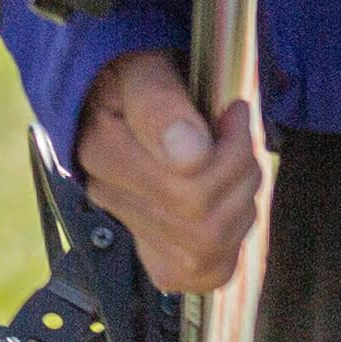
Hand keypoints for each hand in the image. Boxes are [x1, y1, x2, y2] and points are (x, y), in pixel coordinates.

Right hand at [76, 49, 266, 297]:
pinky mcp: (156, 254)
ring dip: (239, 204)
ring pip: (209, 253)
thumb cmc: (138, 72)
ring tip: (232, 162)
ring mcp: (132, 229)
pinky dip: (231, 242)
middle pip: (202, 226)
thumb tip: (189, 154)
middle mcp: (108, 197)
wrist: (128, 86)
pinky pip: (204, 275)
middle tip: (236, 133)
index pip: (186, 189)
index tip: (232, 111)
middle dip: (239, 176)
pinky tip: (225, 201)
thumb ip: (159, 102)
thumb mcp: (145, 65)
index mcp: (101, 150)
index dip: (230, 153)